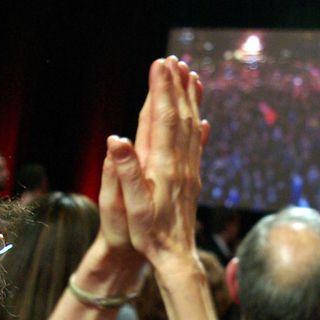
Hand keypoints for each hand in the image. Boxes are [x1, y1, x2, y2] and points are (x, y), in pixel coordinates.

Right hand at [104, 57, 208, 266]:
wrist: (176, 259)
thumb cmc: (149, 236)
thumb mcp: (130, 208)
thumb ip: (125, 173)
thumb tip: (117, 140)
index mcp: (164, 167)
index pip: (163, 119)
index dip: (161, 90)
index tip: (159, 64)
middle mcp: (181, 164)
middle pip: (181, 117)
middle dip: (176, 87)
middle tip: (174, 60)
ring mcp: (191, 172)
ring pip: (193, 127)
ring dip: (190, 100)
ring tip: (190, 77)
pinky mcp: (194, 181)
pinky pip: (198, 146)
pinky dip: (199, 127)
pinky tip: (203, 120)